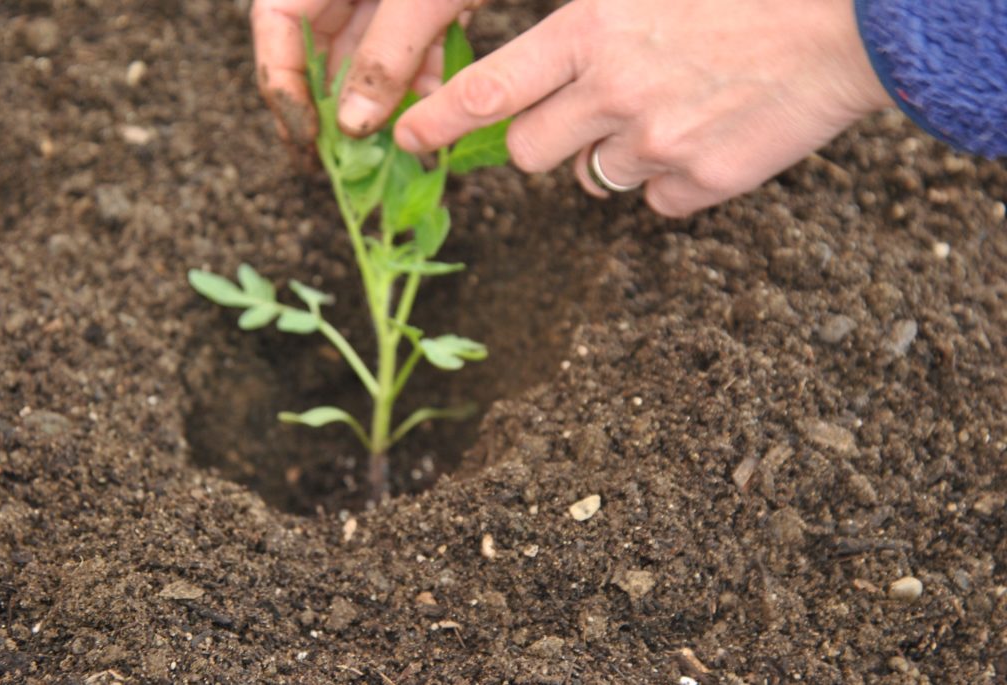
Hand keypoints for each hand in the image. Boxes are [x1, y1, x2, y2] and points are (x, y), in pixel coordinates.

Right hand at [251, 0, 459, 146]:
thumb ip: (383, 56)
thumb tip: (353, 126)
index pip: (278, 26)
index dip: (285, 84)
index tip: (309, 136)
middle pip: (321, 50)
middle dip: (336, 107)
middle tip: (346, 163)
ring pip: (368, 59)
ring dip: (381, 104)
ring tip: (393, 150)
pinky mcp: (425, 5)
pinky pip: (410, 51)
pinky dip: (420, 82)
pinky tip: (433, 114)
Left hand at [393, 0, 893, 216]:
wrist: (846, 27)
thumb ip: (587, 29)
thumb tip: (546, 72)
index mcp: (592, 29)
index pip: (487, 88)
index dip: (437, 122)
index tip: (406, 140)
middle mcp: (612, 90)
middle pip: (527, 151)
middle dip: (541, 141)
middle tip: (583, 113)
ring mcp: (654, 142)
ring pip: (592, 177)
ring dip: (614, 154)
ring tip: (668, 108)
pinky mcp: (697, 182)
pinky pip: (654, 201)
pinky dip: (670, 179)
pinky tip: (707, 134)